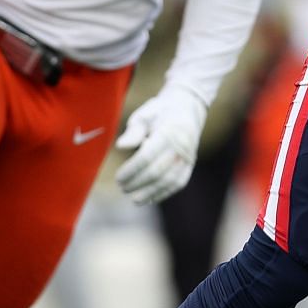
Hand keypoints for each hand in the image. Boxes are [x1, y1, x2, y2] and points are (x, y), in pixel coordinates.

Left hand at [114, 88, 208, 205]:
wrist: (187, 108)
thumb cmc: (159, 112)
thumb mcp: (144, 114)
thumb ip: (133, 131)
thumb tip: (120, 146)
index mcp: (168, 132)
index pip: (147, 157)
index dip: (131, 170)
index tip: (118, 178)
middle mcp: (180, 147)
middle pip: (157, 172)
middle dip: (137, 183)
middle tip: (122, 187)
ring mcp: (187, 158)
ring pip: (168, 181)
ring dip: (149, 193)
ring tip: (133, 199)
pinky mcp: (190, 165)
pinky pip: (177, 183)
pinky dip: (163, 193)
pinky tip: (148, 199)